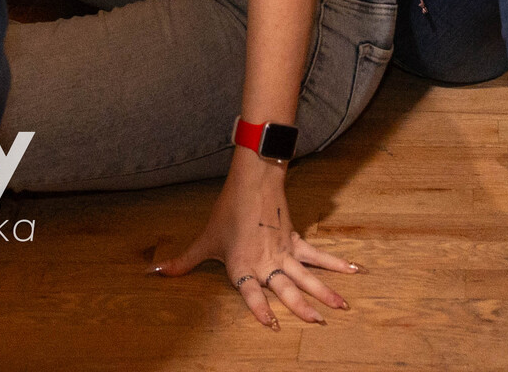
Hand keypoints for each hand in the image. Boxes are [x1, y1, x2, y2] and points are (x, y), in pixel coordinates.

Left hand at [155, 153, 359, 327]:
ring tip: (342, 306)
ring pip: (307, 275)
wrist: (253, 180)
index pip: (251, 293)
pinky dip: (336, 263)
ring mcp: (284, 252)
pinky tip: (354, 270)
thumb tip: (154, 273)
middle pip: (287, 288)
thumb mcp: (205, 240)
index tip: (272, 327)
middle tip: (318, 322)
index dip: (260, 310)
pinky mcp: (296, 240)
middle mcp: (267, 263)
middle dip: (303, 306)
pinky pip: (317, 255)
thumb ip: (184, 262)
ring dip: (325, 290)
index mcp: (244, 266)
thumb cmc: (228, 211)